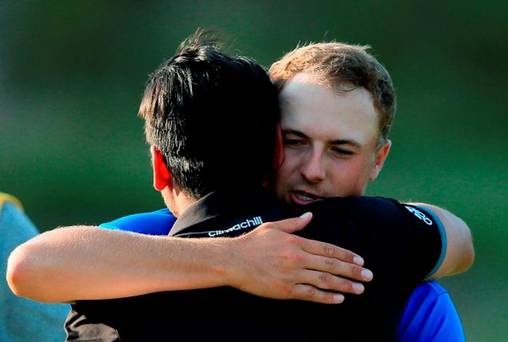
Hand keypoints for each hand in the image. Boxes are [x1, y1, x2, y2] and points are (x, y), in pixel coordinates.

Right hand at [228, 212, 372, 303]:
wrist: (233, 261)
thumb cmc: (252, 243)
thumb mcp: (273, 227)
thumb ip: (294, 223)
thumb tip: (309, 216)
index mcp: (297, 242)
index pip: (328, 249)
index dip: (346, 255)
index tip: (360, 260)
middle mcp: (298, 258)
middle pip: (332, 265)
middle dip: (353, 271)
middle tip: (369, 276)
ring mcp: (293, 275)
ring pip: (325, 281)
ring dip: (345, 285)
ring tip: (360, 289)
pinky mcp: (286, 290)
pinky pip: (311, 295)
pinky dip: (326, 297)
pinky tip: (339, 299)